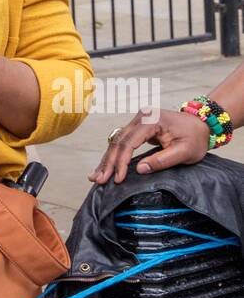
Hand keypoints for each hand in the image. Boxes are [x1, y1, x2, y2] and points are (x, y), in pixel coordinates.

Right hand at [89, 106, 210, 184]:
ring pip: (117, 141)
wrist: (201, 124)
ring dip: (107, 160)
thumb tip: (140, 170)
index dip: (122, 162)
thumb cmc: (195, 138)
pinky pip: (122, 142)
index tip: (118, 179)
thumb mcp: (184, 152)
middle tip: (99, 180)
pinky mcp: (138, 127)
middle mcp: (140, 117)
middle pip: (119, 141)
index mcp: (151, 120)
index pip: (129, 142)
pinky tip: (105, 167)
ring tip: (96, 177)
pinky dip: (114, 155)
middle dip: (109, 162)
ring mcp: (138, 120)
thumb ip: (162, 160)